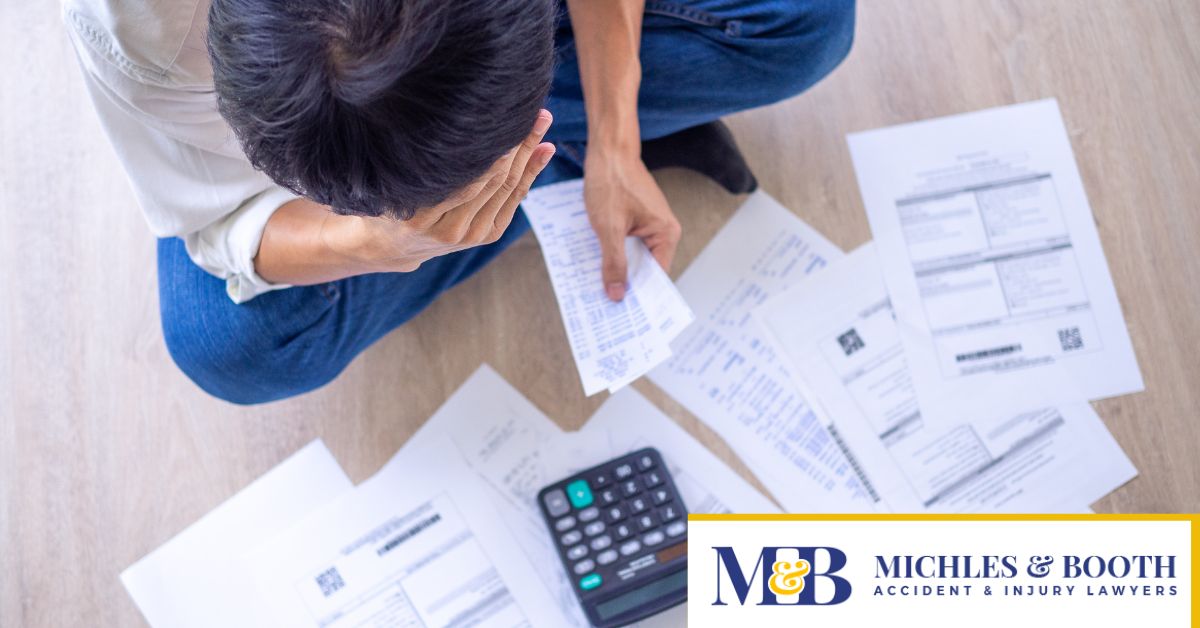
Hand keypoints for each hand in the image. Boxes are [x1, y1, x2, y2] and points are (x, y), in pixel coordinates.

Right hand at [328, 110, 555, 271]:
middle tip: (536, 112)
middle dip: (518, 144)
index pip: (470, 179)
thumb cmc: (391, 203)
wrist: (396, 245)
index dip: (493, 150)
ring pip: (509, 187)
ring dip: (529, 153)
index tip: (507, 118)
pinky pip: (513, 198)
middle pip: (496, 180)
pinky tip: (544, 148)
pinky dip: (530, 172)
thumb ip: (419, 166)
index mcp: (423, 219)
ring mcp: (473, 236)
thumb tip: (436, 121)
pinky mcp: (488, 235)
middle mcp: (453, 232)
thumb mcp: (394, 186)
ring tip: (542, 120)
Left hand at [584, 150, 680, 300]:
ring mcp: (651, 225)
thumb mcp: (608, 228)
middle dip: (628, 286)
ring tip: (600, 293)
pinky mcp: (638, 220)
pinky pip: (627, 245)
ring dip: (618, 270)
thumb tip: (618, 295)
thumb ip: (613, 262)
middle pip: (646, 269)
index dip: (641, 297)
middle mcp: (664, 231)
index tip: (627, 318)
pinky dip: (614, 254)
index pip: (657, 277)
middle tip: (608, 310)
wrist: (608, 150)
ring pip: (634, 258)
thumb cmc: (610, 183)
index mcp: (665, 234)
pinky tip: (598, 266)